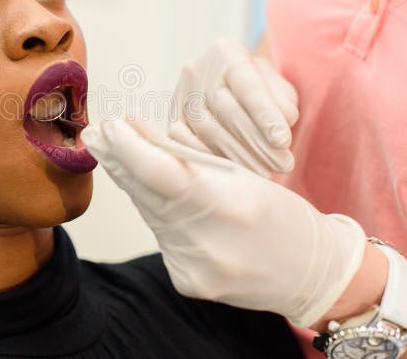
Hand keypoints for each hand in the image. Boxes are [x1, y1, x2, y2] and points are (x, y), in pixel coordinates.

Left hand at [83, 118, 365, 327]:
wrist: (311, 276)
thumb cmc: (283, 215)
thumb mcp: (245, 175)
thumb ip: (192, 158)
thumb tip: (142, 132)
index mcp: (231, 205)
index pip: (160, 172)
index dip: (127, 147)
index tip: (111, 124)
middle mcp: (208, 243)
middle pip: (145, 192)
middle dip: (116, 159)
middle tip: (94, 134)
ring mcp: (195, 268)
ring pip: (148, 213)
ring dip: (130, 181)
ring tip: (110, 152)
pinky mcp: (187, 282)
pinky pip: (161, 236)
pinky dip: (154, 211)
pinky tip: (145, 191)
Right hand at [170, 38, 298, 175]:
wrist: (231, 91)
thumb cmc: (262, 90)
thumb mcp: (278, 88)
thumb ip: (282, 102)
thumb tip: (282, 122)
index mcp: (225, 52)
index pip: (246, 83)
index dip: (264, 114)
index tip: (283, 141)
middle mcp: (197, 70)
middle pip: (225, 108)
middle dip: (256, 141)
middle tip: (282, 164)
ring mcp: (180, 96)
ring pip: (207, 129)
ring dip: (239, 155)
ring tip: (266, 171)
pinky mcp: (172, 120)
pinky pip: (188, 144)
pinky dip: (214, 161)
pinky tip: (238, 172)